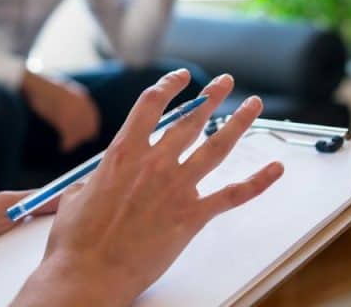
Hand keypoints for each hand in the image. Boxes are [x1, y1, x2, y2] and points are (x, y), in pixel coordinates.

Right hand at [13, 70, 283, 306]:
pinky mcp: (192, 217)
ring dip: (238, 123)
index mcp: (123, 153)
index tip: (181, 77)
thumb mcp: (76, 195)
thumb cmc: (76, 239)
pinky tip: (275, 169)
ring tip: (254, 105)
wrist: (89, 272)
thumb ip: (94, 180)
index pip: (151, 104)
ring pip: (217, 147)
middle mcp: (154, 163)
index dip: (169, 86)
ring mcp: (176, 189)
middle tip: (224, 82)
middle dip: (210, 96)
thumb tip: (98, 180)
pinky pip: (232, 195)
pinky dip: (258, 182)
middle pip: (190, 119)